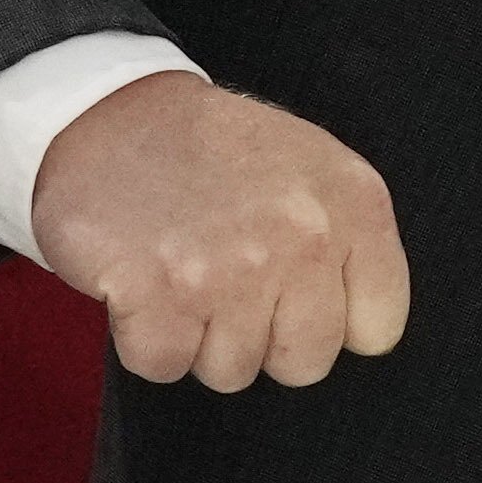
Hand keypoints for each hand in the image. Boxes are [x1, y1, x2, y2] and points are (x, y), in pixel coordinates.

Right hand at [25, 71, 411, 391]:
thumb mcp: (310, 167)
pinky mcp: (155, 292)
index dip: (326, 320)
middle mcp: (300, 235)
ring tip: (179, 271)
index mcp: (352, 202)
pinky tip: (141, 282)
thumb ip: (350, 245)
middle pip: (303, 364)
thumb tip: (358, 334)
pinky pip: (163, 365)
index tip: (290, 290)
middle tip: (225, 281)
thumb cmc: (211, 152)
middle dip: (260, 337)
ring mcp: (228, 268)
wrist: (104, 111)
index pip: (377, 328)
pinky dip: (142, 336)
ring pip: (232, 371)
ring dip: (197, 335)